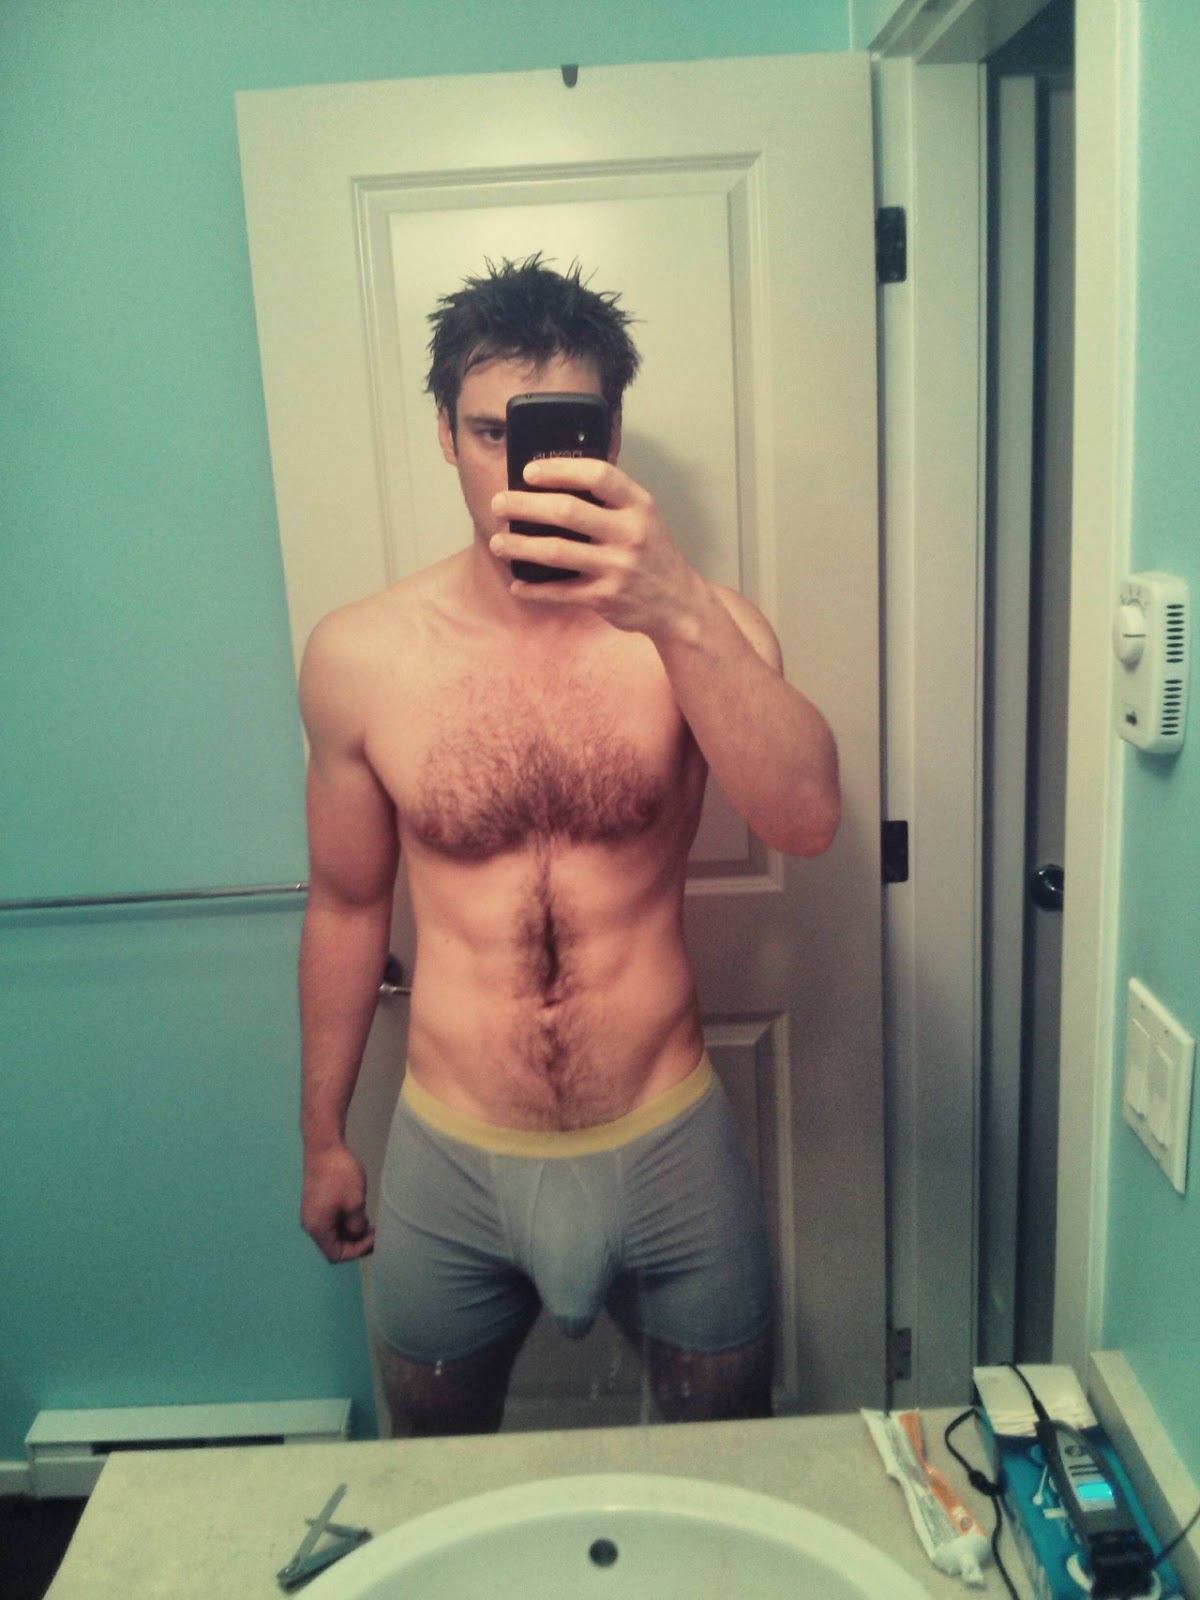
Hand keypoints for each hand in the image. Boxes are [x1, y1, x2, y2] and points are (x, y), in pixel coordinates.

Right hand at [301, 1143, 374, 1262]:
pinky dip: (345, 1222)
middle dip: (355, 1243)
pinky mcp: (316, 1203)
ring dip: (351, 1232)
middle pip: (333, 1246)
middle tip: (374, 1233)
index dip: (356, 1251)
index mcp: (318, 1228)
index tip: (373, 1238)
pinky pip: (331, 1221)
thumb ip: (357, 1226)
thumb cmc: (339, 1175)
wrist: (324, 1147)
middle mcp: (311, 1224)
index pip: (335, 1255)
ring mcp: (313, 1213)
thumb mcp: (355, 1203)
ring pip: (333, 1233)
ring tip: (369, 1223)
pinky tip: (359, 1213)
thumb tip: (357, 1233)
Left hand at [489, 458, 707, 639]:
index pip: (598, 476)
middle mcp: (629, 533)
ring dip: (520, 546)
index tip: (529, 471)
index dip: (560, 470)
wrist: (676, 602)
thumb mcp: (641, 516)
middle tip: (498, 503)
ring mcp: (617, 567)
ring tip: (497, 542)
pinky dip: (534, 589)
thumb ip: (608, 499)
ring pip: (557, 551)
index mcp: (638, 505)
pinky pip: (560, 591)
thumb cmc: (650, 552)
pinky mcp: (606, 597)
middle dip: (525, 505)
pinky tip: (517, 584)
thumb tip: (553, 482)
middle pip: (568, 512)